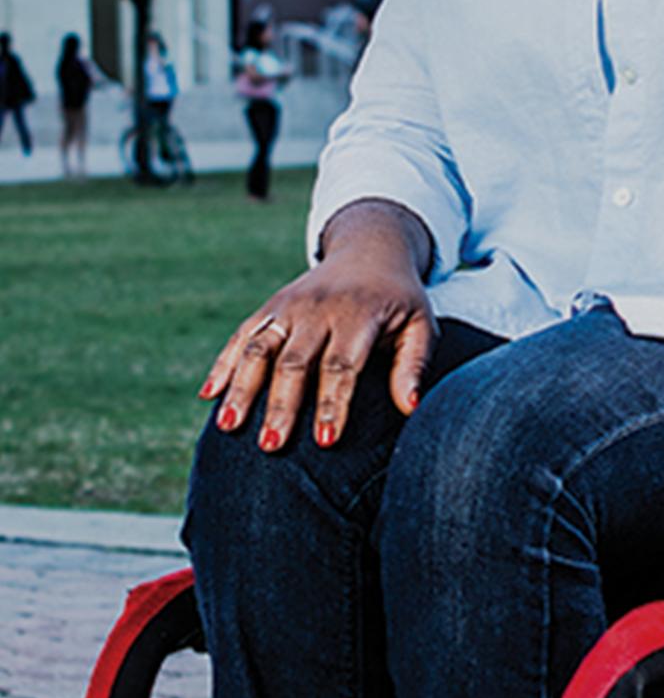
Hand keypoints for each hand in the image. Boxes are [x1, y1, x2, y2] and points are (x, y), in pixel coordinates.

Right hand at [198, 250, 434, 451]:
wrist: (370, 251)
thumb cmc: (399, 301)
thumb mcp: (420, 326)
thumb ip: (414, 365)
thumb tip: (409, 408)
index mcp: (359, 314)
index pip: (341, 365)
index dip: (331, 404)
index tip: (324, 443)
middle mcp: (319, 308)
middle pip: (294, 361)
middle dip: (280, 405)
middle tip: (270, 446)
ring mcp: (289, 305)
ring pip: (259, 347)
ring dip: (241, 387)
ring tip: (228, 427)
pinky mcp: (271, 306)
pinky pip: (242, 334)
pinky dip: (223, 363)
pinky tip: (209, 395)